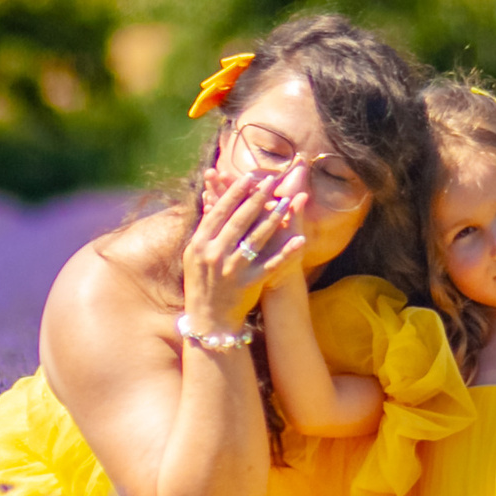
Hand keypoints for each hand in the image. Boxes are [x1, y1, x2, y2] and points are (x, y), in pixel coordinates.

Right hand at [182, 167, 308, 330]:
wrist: (207, 319)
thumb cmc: (201, 281)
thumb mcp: (195, 253)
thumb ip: (205, 226)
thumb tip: (209, 197)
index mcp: (199, 243)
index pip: (220, 211)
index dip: (235, 192)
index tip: (250, 176)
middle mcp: (214, 254)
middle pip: (239, 220)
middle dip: (256, 199)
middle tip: (271, 182)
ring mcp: (231, 269)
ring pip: (255, 239)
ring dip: (273, 219)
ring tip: (286, 203)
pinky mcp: (248, 284)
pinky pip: (271, 265)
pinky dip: (286, 253)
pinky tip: (301, 240)